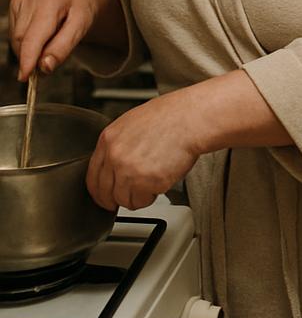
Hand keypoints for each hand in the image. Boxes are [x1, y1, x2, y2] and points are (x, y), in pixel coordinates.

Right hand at [8, 0, 113, 80]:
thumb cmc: (82, 6)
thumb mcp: (83, 26)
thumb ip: (64, 47)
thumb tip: (45, 67)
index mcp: (50, 1)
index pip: (33, 37)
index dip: (28, 59)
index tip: (25, 77)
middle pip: (23, 41)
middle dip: (34, 56)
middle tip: (50, 60)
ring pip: (17, 38)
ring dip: (31, 48)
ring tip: (51, 38)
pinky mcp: (15, 3)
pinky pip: (16, 32)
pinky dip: (28, 40)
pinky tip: (42, 32)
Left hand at [86, 91, 200, 210]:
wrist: (192, 119)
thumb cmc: (173, 116)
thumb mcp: (135, 122)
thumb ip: (120, 144)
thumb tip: (116, 163)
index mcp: (109, 139)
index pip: (92, 177)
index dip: (99, 191)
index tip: (105, 197)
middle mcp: (115, 156)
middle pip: (105, 192)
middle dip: (116, 199)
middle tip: (128, 198)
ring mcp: (129, 170)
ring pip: (123, 200)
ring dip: (137, 197)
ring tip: (152, 182)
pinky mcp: (147, 182)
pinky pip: (143, 201)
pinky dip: (152, 196)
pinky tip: (161, 180)